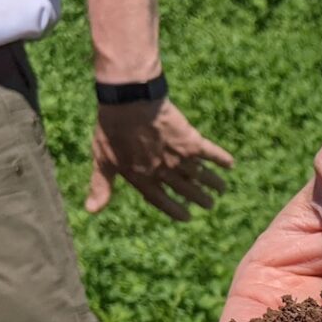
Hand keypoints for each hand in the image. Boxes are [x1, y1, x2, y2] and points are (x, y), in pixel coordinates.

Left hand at [88, 98, 233, 219]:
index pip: (161, 200)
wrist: (129, 103)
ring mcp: (179, 158)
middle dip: (199, 199)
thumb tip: (91, 211)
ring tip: (221, 189)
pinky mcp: (190, 141)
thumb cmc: (112, 130)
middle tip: (209, 205)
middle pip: (186, 190)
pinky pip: (210, 153)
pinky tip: (230, 164)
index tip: (187, 217)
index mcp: (143, 178)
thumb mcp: (102, 160)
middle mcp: (164, 172)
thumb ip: (101, 186)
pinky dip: (221, 158)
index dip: (174, 210)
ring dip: (212, 183)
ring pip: (200, 175)